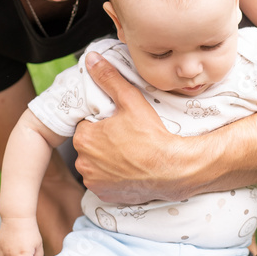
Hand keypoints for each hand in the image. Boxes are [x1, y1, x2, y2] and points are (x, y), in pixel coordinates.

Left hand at [73, 52, 187, 202]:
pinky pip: (103, 182)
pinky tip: (129, 170)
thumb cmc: (152, 136)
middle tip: (127, 138)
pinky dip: (112, 177)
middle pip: (90, 146)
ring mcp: (93, 181)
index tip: (119, 124)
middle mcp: (83, 162)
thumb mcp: (131, 101)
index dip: (103, 124)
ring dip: (106, 160)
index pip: (86, 126)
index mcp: (84, 137)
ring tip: (129, 154)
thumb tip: (92, 60)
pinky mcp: (104, 194)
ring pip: (95, 164)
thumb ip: (109, 79)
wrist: (173, 169)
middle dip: (103, 142)